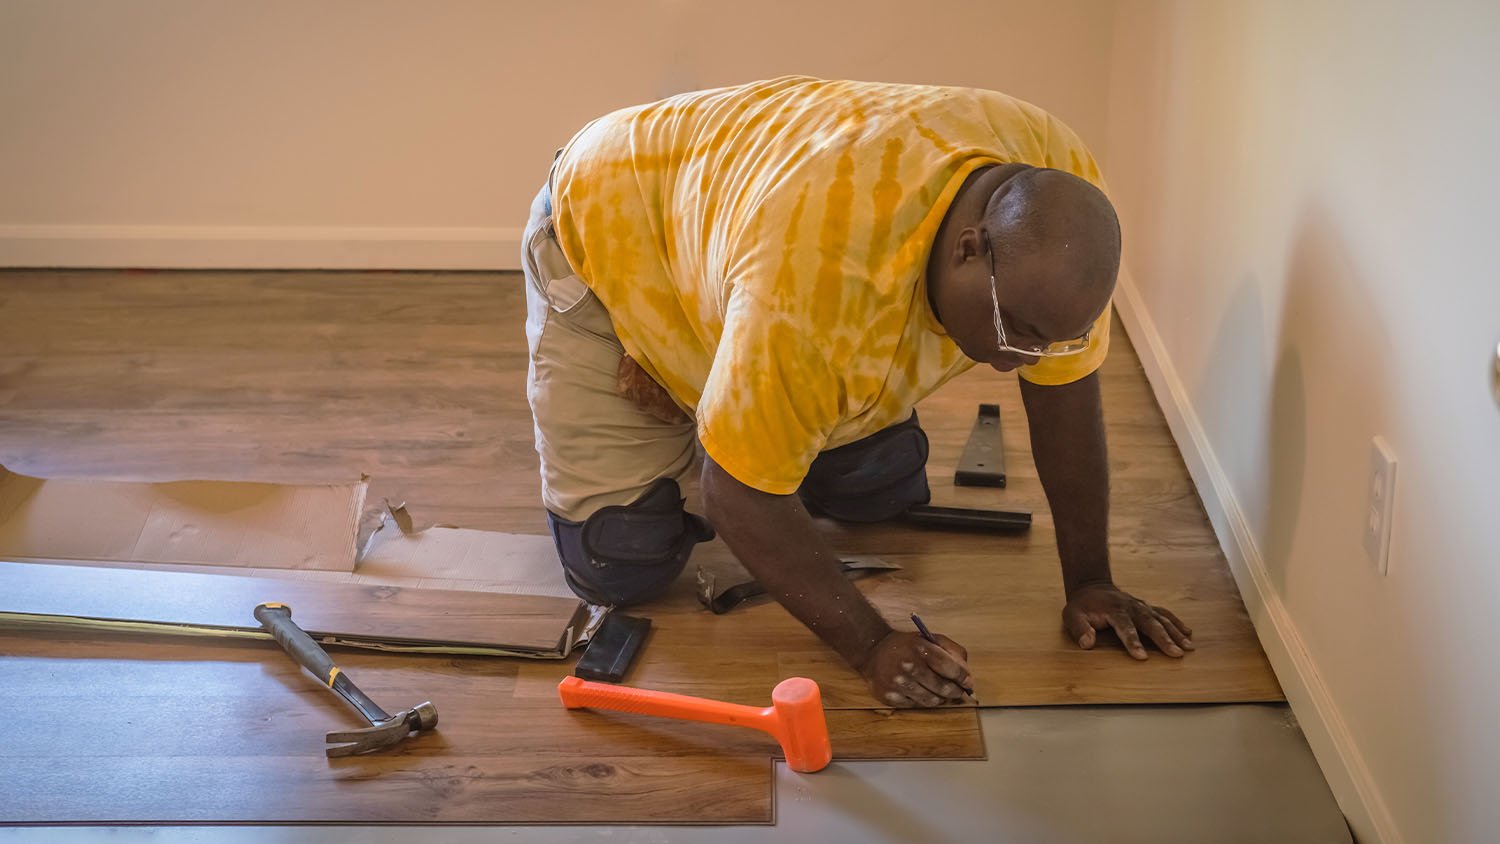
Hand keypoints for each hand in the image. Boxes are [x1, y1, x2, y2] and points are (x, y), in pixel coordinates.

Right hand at [860, 630, 972, 707]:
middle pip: (943, 688)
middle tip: (958, 692)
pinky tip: (921, 692)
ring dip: (941, 698)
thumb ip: (952, 651)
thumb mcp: (930, 638)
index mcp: (922, 649)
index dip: (964, 678)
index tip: (968, 683)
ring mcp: (899, 683)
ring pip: (932, 700)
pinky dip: (922, 701)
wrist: (874, 651)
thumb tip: (967, 675)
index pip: (951, 668)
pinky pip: (916, 706)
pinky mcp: (890, 696)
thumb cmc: (908, 646)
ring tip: (941, 693)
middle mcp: (909, 666)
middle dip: (955, 692)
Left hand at [1063, 582, 1193, 658]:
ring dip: (1176, 633)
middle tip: (1176, 654)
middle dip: (1163, 639)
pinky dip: (1177, 622)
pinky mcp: (1147, 607)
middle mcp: (1131, 607)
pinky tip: (1188, 633)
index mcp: (1113, 610)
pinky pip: (1165, 614)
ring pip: (1161, 619)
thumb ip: (1079, 628)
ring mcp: (1141, 606)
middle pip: (1150, 623)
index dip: (1133, 642)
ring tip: (1189, 648)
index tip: (1142, 657)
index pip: (1125, 627)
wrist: (1092, 586)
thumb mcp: (1072, 615)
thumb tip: (1088, 643)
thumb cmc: (1082, 606)